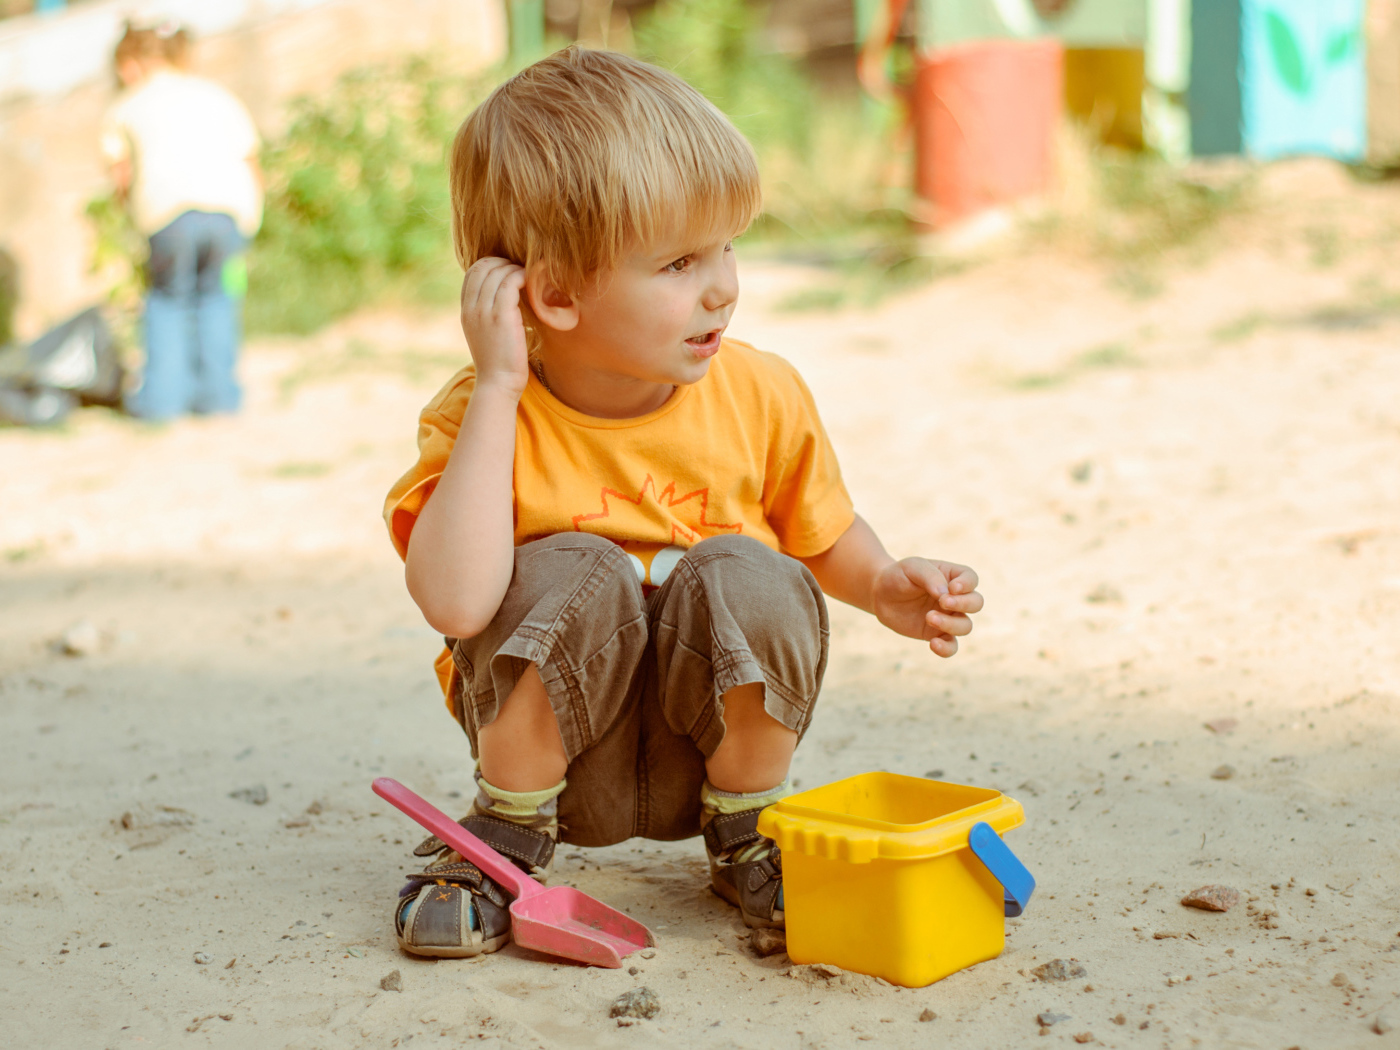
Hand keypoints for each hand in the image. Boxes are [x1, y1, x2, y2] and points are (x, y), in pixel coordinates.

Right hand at [460, 257, 528, 396]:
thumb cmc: (499, 362)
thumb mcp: (487, 334)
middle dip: (504, 262)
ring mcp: (484, 311)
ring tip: (530, 276)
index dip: (492, 264)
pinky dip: (522, 276)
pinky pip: (510, 282)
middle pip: (483, 266)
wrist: (498, 383)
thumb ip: (489, 314)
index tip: (509, 270)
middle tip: (522, 270)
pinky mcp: (501, 316)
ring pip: (497, 272)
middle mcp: (471, 308)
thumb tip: (506, 299)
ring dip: (515, 268)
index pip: (472, 272)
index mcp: (465, 311)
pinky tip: (532, 282)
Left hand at [871, 558, 982, 656]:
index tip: (951, 588)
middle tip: (943, 602)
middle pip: (976, 603)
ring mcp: (947, 617)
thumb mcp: (912, 567)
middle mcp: (955, 598)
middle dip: (964, 604)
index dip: (967, 585)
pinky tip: (933, 643)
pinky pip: (951, 646)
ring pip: (965, 626)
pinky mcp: (936, 633)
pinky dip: (947, 648)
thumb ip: (930, 576)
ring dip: (951, 624)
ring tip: (929, 617)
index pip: (971, 579)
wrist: (880, 594)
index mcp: (952, 577)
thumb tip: (946, 594)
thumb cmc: (899, 576)